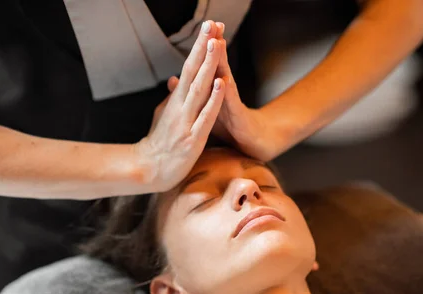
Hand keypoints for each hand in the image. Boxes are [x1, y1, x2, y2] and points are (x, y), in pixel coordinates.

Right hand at [137, 21, 225, 191]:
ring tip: (216, 44)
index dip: (199, 48)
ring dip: (209, 65)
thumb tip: (174, 81)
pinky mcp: (193, 138)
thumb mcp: (164, 117)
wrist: (147, 171)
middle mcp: (180, 106)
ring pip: (199, 89)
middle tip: (211, 24)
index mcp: (176, 100)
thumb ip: (171, 99)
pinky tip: (221, 83)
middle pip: (193, 71)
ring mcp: (186, 121)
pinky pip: (206, 116)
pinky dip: (214, 99)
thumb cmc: (158, 145)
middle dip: (203, 47)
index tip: (208, 27)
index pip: (189, 68)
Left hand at [167, 23, 281, 161]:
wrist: (251, 142)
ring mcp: (231, 102)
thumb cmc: (227, 124)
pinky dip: (225, 93)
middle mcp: (223, 90)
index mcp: (212, 87)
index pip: (205, 62)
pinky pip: (231, 104)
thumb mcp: (204, 108)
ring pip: (224, 78)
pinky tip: (224, 81)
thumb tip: (171, 81)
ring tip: (217, 42)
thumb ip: (189, 93)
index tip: (199, 27)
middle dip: (213, 43)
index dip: (201, 46)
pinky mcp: (237, 117)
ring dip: (221, 61)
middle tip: (210, 23)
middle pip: (216, 63)